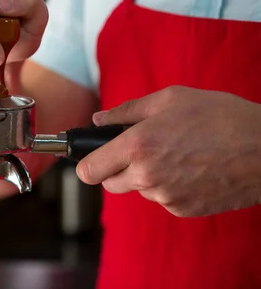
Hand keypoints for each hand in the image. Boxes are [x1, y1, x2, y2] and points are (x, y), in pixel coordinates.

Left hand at [76, 86, 260, 216]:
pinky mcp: (184, 210)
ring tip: (175, 153)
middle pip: (110, 183)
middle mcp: (147, 176)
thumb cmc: (221, 116)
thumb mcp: (170, 99)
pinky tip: (190, 168)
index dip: (87, 163)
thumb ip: (127, 111)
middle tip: (139, 148)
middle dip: (116, 167)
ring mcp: (166, 197)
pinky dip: (168, 186)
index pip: (89, 171)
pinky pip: (162, 199)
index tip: (92, 156)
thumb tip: (99, 120)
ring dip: (145, 175)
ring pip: (138, 189)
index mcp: (138, 146)